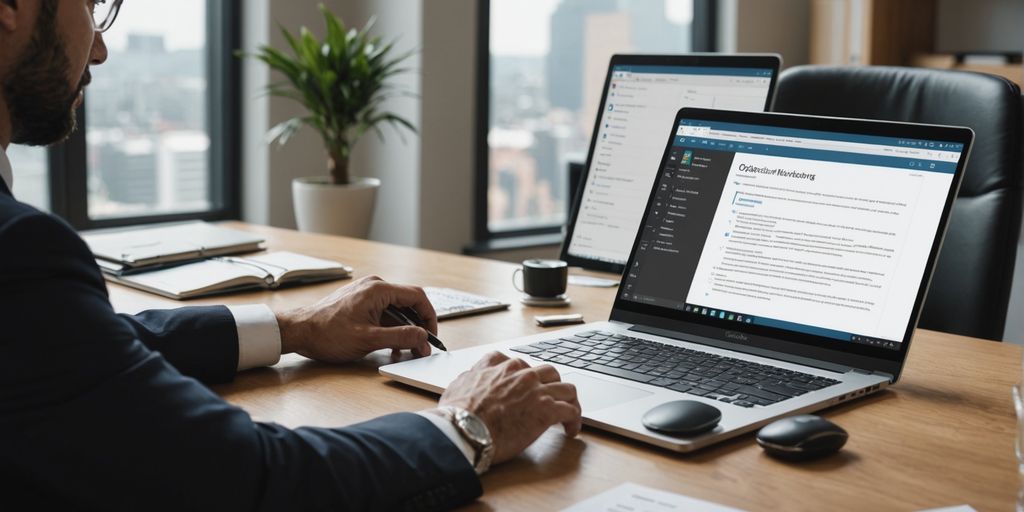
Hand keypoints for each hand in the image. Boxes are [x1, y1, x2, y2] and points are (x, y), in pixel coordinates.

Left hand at [276, 275, 436, 362]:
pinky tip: (391, 346)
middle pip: (408, 303)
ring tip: (406, 350)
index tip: (432, 336)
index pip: (417, 297)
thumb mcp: (369, 340)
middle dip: (417, 326)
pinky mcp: (359, 303)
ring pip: (396, 310)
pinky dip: (391, 328)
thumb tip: (423, 338)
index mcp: (378, 289)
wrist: (298, 331)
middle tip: (422, 347)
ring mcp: (366, 294)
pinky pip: (383, 313)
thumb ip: (400, 337)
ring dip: (404, 329)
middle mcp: (374, 286)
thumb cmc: (327, 334)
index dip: (429, 317)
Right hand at [438, 351, 581, 464]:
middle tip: (550, 400)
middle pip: (549, 372)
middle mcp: (523, 375)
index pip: (520, 364)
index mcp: (502, 367)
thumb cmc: (458, 413)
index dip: (526, 376)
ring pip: (566, 388)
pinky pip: (571, 411)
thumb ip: (470, 377)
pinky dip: (575, 420)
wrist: (464, 429)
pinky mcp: (547, 411)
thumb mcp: (459, 384)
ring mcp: (537, 391)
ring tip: (568, 414)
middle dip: (552, 386)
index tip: (527, 387)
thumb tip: (469, 378)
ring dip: (569, 401)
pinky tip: (571, 430)